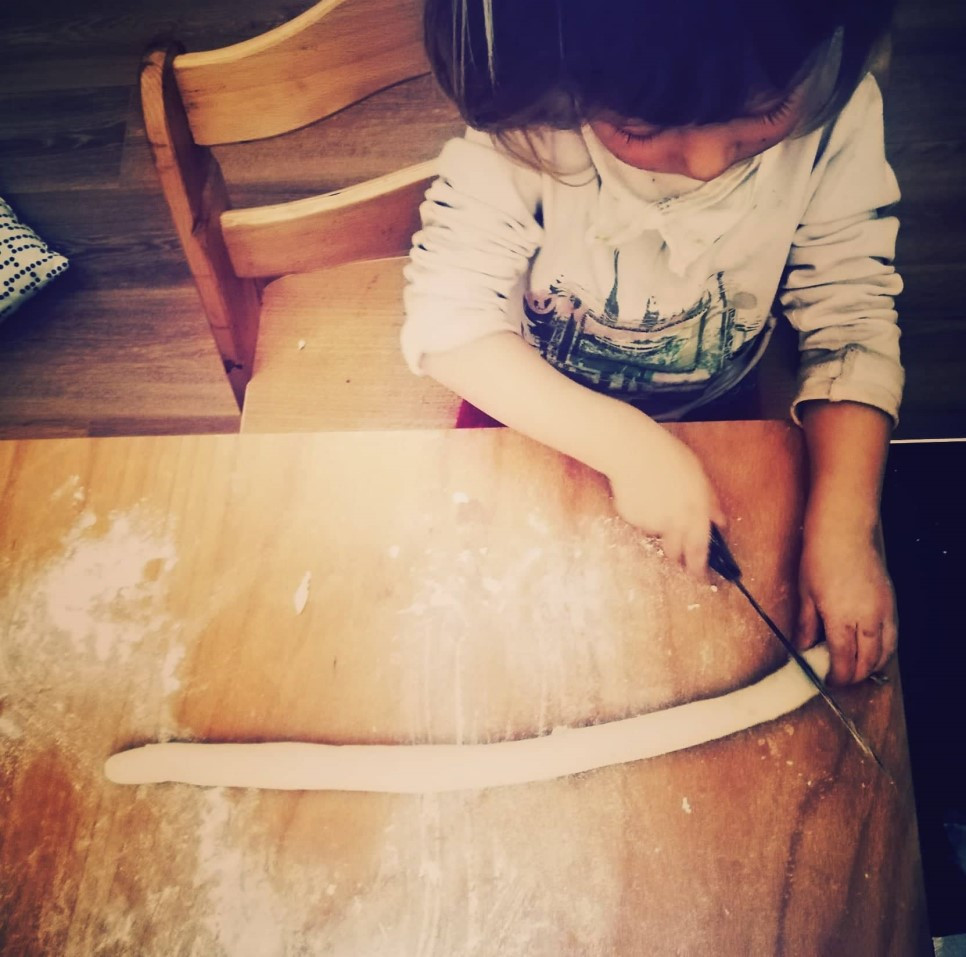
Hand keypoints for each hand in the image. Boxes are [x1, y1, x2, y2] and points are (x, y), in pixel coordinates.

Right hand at [606, 423, 724, 575]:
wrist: (633, 451)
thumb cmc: (670, 457)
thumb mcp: (699, 476)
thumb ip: (711, 503)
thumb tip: (721, 522)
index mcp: (695, 513)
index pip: (698, 550)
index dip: (698, 567)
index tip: (699, 578)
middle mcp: (673, 523)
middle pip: (674, 552)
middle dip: (676, 556)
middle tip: (675, 548)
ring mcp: (651, 523)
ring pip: (655, 536)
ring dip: (658, 530)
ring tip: (656, 504)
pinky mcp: (631, 519)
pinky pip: (639, 523)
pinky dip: (642, 515)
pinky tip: (640, 495)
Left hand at [796, 530, 896, 684]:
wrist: (845, 531)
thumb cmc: (820, 558)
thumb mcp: (805, 594)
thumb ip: (806, 625)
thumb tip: (802, 647)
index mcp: (841, 618)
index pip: (843, 660)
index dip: (837, 676)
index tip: (829, 681)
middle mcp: (867, 618)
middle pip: (867, 661)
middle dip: (854, 676)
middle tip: (841, 680)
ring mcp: (883, 611)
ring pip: (885, 652)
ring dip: (872, 666)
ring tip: (857, 671)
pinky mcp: (891, 602)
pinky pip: (893, 636)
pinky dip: (885, 650)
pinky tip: (873, 651)